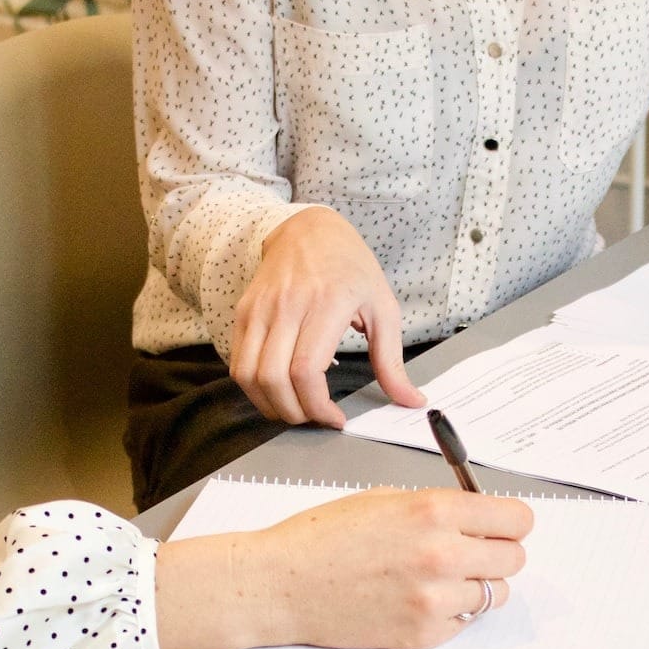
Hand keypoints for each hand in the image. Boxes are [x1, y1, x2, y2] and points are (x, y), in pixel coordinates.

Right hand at [152, 488, 533, 648]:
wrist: (281, 584)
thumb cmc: (323, 537)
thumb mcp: (385, 499)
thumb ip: (438, 508)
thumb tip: (478, 517)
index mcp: (435, 511)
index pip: (517, 520)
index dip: (510, 522)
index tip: (501, 526)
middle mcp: (443, 555)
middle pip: (514, 559)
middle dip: (496, 552)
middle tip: (471, 552)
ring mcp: (435, 600)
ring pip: (495, 594)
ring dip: (476, 585)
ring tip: (440, 578)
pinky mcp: (423, 635)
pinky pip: (464, 623)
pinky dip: (451, 613)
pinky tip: (417, 600)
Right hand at [230, 207, 425, 427]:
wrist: (309, 230)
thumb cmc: (350, 268)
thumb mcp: (383, 308)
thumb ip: (392, 360)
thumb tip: (411, 400)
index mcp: (327, 304)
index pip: (306, 370)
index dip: (317, 406)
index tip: (335, 418)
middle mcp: (287, 305)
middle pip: (273, 379)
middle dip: (294, 413)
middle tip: (315, 418)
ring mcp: (260, 308)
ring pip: (248, 375)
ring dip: (270, 405)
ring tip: (295, 409)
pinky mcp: (244, 312)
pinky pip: (238, 363)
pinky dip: (254, 388)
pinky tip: (278, 390)